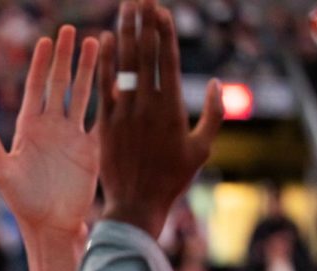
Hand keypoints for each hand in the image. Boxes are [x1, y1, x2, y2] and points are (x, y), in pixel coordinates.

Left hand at [0, 26, 98, 237]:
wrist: (50, 225)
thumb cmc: (21, 203)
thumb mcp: (2, 173)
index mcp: (28, 129)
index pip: (35, 88)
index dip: (40, 65)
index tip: (46, 41)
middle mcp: (50, 127)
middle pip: (59, 83)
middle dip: (64, 57)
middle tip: (70, 30)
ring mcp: (72, 135)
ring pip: (82, 94)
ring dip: (88, 69)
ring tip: (96, 41)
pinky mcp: (90, 147)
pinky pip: (100, 116)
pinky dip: (107, 97)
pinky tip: (115, 78)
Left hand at [98, 0, 223, 236]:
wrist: (137, 205)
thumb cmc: (173, 179)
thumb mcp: (202, 148)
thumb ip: (213, 114)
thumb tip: (213, 82)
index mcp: (171, 108)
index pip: (165, 59)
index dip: (162, 31)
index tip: (160, 8)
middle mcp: (146, 105)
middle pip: (143, 53)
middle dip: (142, 21)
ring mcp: (123, 113)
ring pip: (123, 65)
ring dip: (124, 32)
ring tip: (125, 7)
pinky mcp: (105, 124)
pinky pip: (103, 87)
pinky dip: (103, 63)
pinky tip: (103, 39)